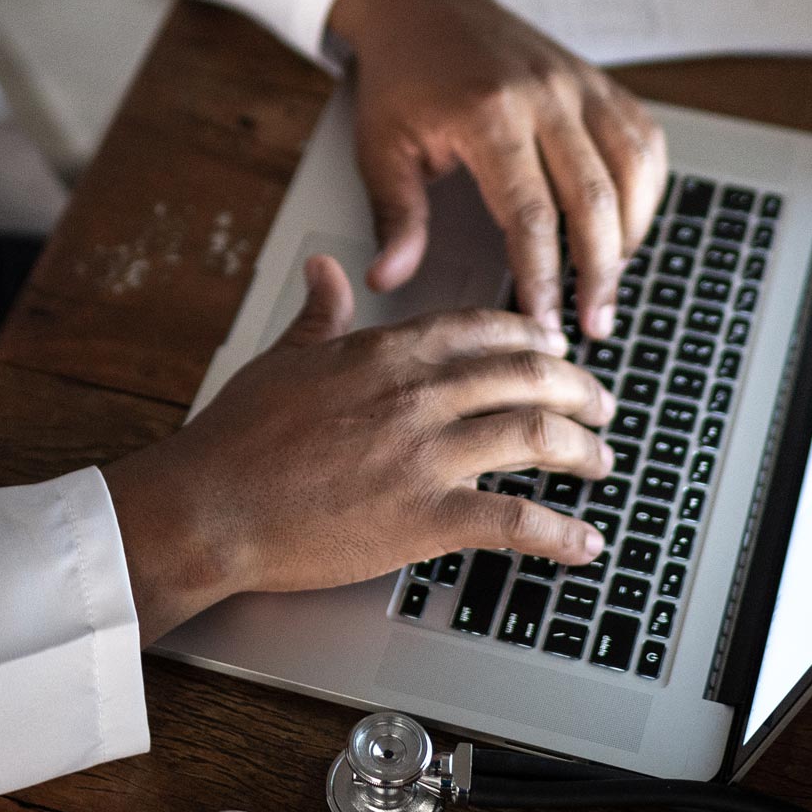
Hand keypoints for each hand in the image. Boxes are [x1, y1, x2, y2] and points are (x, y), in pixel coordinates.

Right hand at [101, 256, 615, 642]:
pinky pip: (514, 522)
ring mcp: (424, 455)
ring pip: (534, 436)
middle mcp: (417, 394)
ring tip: (602, 461)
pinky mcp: (424, 518)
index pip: (484, 329)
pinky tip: (585, 543)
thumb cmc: (236, 435)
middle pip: (527, 377)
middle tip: (601, 405)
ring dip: (582, 449)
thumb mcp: (282, 357)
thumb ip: (320, 312)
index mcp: (386, 352)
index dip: (533, 339)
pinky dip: (560, 534)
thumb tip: (325, 268)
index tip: (555, 351)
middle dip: (578, 389)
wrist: (209, 504)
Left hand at [327, 0, 668, 340]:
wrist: (425, 2)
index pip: (531, 213)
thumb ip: (395, 216)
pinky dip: (646, 191)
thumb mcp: (381, 146)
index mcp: (489, 113)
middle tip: (594, 326)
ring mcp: (580, 84)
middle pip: (594, 198)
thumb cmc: (403, 76)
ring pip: (632, 170)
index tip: (544, 324)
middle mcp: (546, 95)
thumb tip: (388, 279)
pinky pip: (643, 140)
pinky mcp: (599, 81)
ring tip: (611, 287)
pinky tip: (628, 229)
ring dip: (630, 237)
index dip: (542, 276)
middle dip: (600, 273)